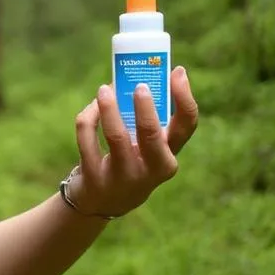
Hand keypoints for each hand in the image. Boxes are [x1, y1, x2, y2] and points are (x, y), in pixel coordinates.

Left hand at [71, 66, 198, 217]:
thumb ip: (148, 121)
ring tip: (104, 88)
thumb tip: (138, 76)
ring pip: (115, 136)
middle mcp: (150, 170)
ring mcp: (121, 176)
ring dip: (109, 107)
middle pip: (151, 134)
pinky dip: (88, 118)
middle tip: (138, 83)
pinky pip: (88, 139)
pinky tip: (91, 109)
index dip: (184, 97)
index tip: (177, 72)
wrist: (101, 202)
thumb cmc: (129, 163)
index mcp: (168, 158)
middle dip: (145, 106)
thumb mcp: (146, 150)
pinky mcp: (94, 177)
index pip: (186, 126)